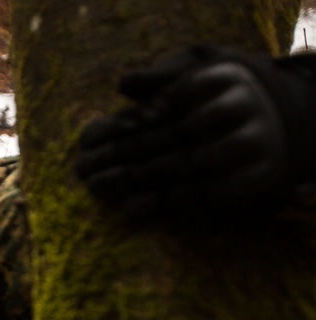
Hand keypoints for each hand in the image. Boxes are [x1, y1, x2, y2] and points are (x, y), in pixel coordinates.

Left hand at [76, 46, 315, 220]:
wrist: (270, 126)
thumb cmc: (213, 102)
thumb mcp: (189, 80)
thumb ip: (159, 81)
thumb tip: (125, 84)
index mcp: (222, 77)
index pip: (166, 101)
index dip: (125, 121)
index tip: (84, 139)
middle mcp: (242, 106)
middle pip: (171, 133)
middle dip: (123, 152)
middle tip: (83, 168)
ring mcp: (254, 141)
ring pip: (189, 163)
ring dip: (140, 178)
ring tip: (99, 187)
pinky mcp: (258, 176)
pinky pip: (209, 193)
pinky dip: (169, 201)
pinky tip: (131, 207)